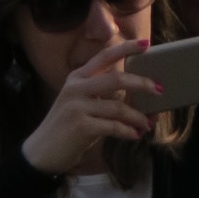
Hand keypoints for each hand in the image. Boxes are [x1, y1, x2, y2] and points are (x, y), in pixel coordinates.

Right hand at [21, 39, 162, 174]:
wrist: (39, 154)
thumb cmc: (64, 127)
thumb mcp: (78, 102)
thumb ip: (99, 94)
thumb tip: (131, 93)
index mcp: (77, 78)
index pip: (105, 55)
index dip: (126, 48)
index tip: (146, 43)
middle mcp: (76, 88)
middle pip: (117, 79)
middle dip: (142, 84)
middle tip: (159, 89)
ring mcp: (77, 107)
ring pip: (118, 107)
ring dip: (137, 116)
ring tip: (147, 123)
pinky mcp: (81, 127)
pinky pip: (113, 127)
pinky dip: (127, 131)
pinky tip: (135, 135)